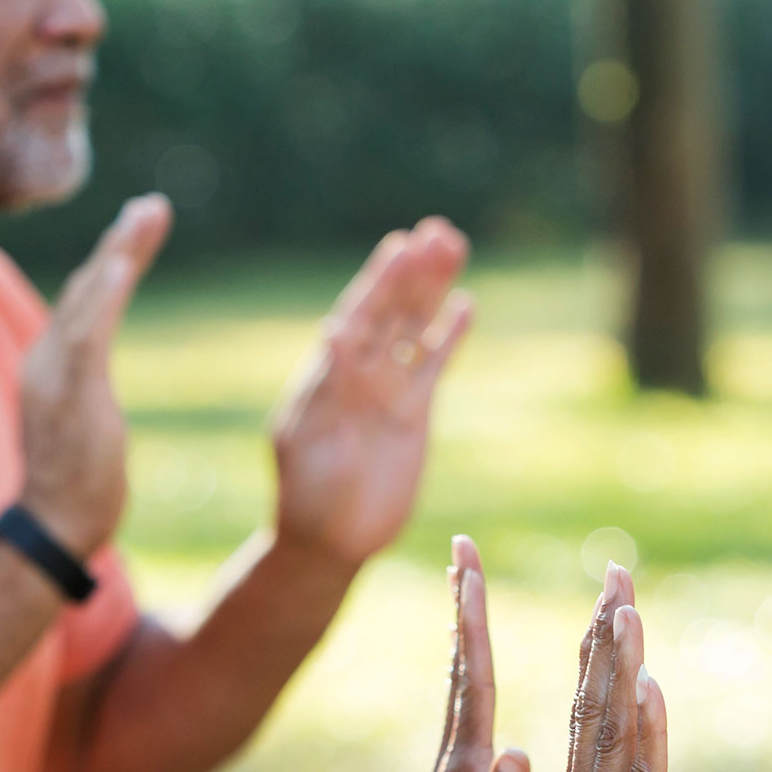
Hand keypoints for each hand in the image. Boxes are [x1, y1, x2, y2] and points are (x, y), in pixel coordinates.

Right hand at [16, 195, 172, 559]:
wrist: (55, 526)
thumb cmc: (74, 485)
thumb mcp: (83, 424)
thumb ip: (84, 392)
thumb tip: (92, 385)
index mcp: (52, 364)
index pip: (86, 302)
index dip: (111, 262)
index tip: (138, 228)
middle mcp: (47, 359)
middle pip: (89, 288)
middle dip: (121, 244)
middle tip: (153, 206)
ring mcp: (55, 373)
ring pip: (89, 298)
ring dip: (119, 253)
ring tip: (146, 215)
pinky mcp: (69, 391)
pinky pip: (86, 332)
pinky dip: (103, 294)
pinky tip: (121, 262)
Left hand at [270, 218, 472, 570]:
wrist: (329, 540)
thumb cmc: (306, 494)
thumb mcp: (306, 438)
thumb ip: (326, 387)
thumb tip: (334, 331)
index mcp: (326, 373)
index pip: (359, 314)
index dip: (380, 280)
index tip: (400, 244)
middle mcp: (358, 374)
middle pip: (392, 311)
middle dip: (414, 273)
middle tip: (440, 231)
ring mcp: (387, 391)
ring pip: (415, 329)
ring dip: (433, 290)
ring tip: (454, 245)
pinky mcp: (413, 414)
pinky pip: (433, 365)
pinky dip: (448, 336)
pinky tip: (464, 304)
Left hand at [367, 536, 529, 771]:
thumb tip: (514, 754)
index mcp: (468, 769)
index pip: (472, 676)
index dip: (473, 617)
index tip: (467, 562)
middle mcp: (456, 757)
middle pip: (462, 663)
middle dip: (465, 603)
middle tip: (464, 549)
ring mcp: (455, 770)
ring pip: (461, 682)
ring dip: (467, 630)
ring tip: (470, 588)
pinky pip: (467, 709)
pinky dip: (472, 671)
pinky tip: (476, 667)